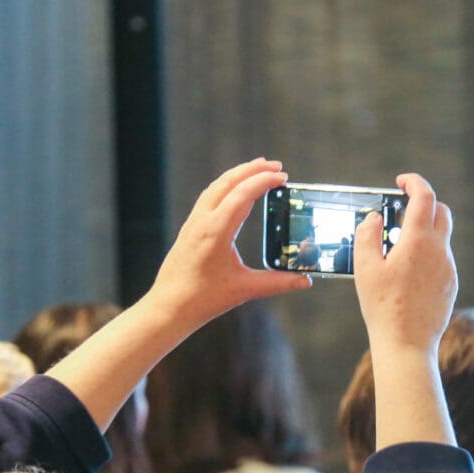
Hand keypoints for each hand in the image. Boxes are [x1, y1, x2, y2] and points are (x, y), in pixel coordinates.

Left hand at [148, 158, 310, 329]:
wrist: (168, 307)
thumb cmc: (203, 299)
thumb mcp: (244, 289)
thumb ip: (277, 283)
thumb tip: (304, 281)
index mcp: (215, 231)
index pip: (242, 194)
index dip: (264, 181)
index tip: (283, 176)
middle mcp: (202, 221)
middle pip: (227, 182)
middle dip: (252, 170)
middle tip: (275, 165)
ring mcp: (193, 223)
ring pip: (216, 187)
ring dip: (237, 174)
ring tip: (257, 169)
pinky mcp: (190, 228)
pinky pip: (208, 197)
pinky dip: (225, 186)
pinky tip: (235, 190)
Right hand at [353, 173, 457, 357]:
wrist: (407, 344)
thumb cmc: (383, 307)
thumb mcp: (365, 268)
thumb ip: (368, 236)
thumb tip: (375, 218)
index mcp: (418, 241)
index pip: (424, 196)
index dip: (414, 182)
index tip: (401, 181)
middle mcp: (439, 250)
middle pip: (441, 211)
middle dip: (424, 203)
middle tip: (402, 210)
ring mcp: (449, 267)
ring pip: (442, 237)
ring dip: (425, 231)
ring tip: (399, 246)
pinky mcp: (451, 283)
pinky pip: (442, 258)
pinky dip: (428, 253)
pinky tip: (408, 272)